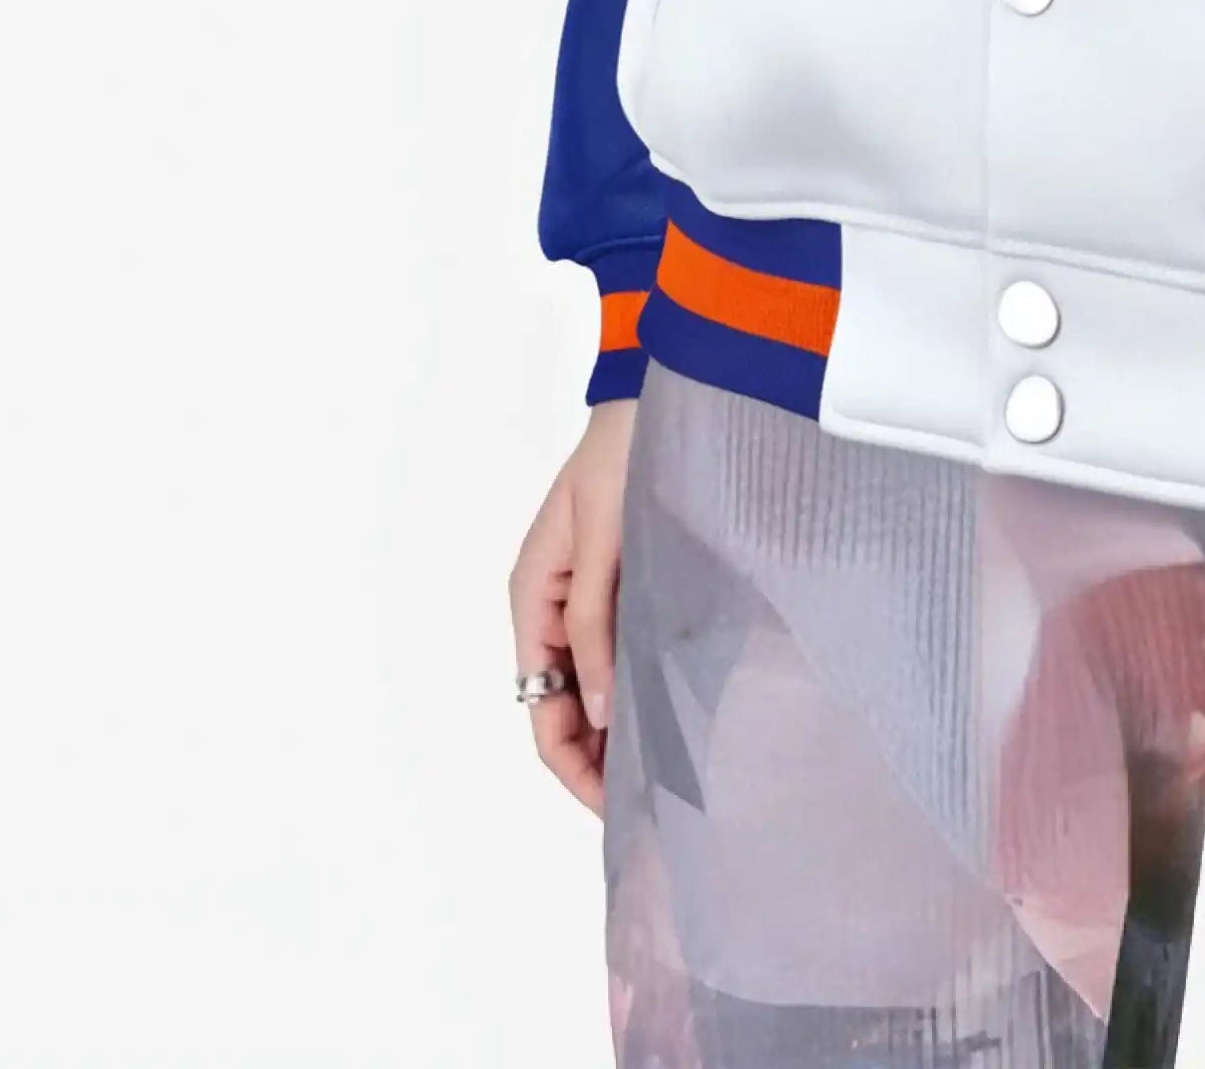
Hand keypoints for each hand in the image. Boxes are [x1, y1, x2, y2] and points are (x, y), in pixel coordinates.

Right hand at [508, 397, 638, 812]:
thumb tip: (601, 714)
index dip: (574, 768)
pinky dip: (634, 685)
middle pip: (565, 710)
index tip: (616, 809)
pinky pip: (618, 652)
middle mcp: (553, 609)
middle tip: (652, 804)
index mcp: (533, 602)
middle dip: (598, 760)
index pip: (543, 714)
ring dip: (619, 728)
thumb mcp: (604, 543)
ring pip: (593, 687)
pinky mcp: (620, 583)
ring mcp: (586, 597)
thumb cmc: (622, 458)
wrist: (649, 396)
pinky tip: (670, 705)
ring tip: (665, 769)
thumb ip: (596, 626)